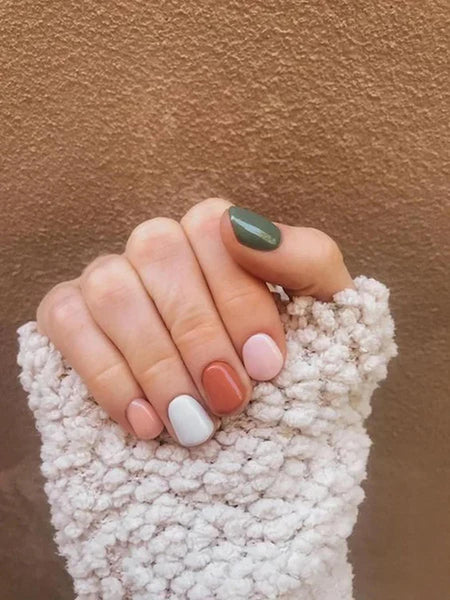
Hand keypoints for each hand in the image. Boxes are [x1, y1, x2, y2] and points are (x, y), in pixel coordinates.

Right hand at [36, 198, 353, 446]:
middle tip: (229, 399)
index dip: (239, 297)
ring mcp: (108, 275)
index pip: (215, 231)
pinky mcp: (67, 311)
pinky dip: (107, 375)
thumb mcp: (321, 311)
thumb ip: (306, 259)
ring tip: (190, 422)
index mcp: (215, 235)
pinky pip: (68, 323)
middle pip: (160, 253)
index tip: (265, 363)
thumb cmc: (285, 358)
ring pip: (112, 289)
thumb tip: (243, 227)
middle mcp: (157, 246)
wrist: (254, 416)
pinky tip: (144, 421)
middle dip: (198, 334)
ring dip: (155, 362)